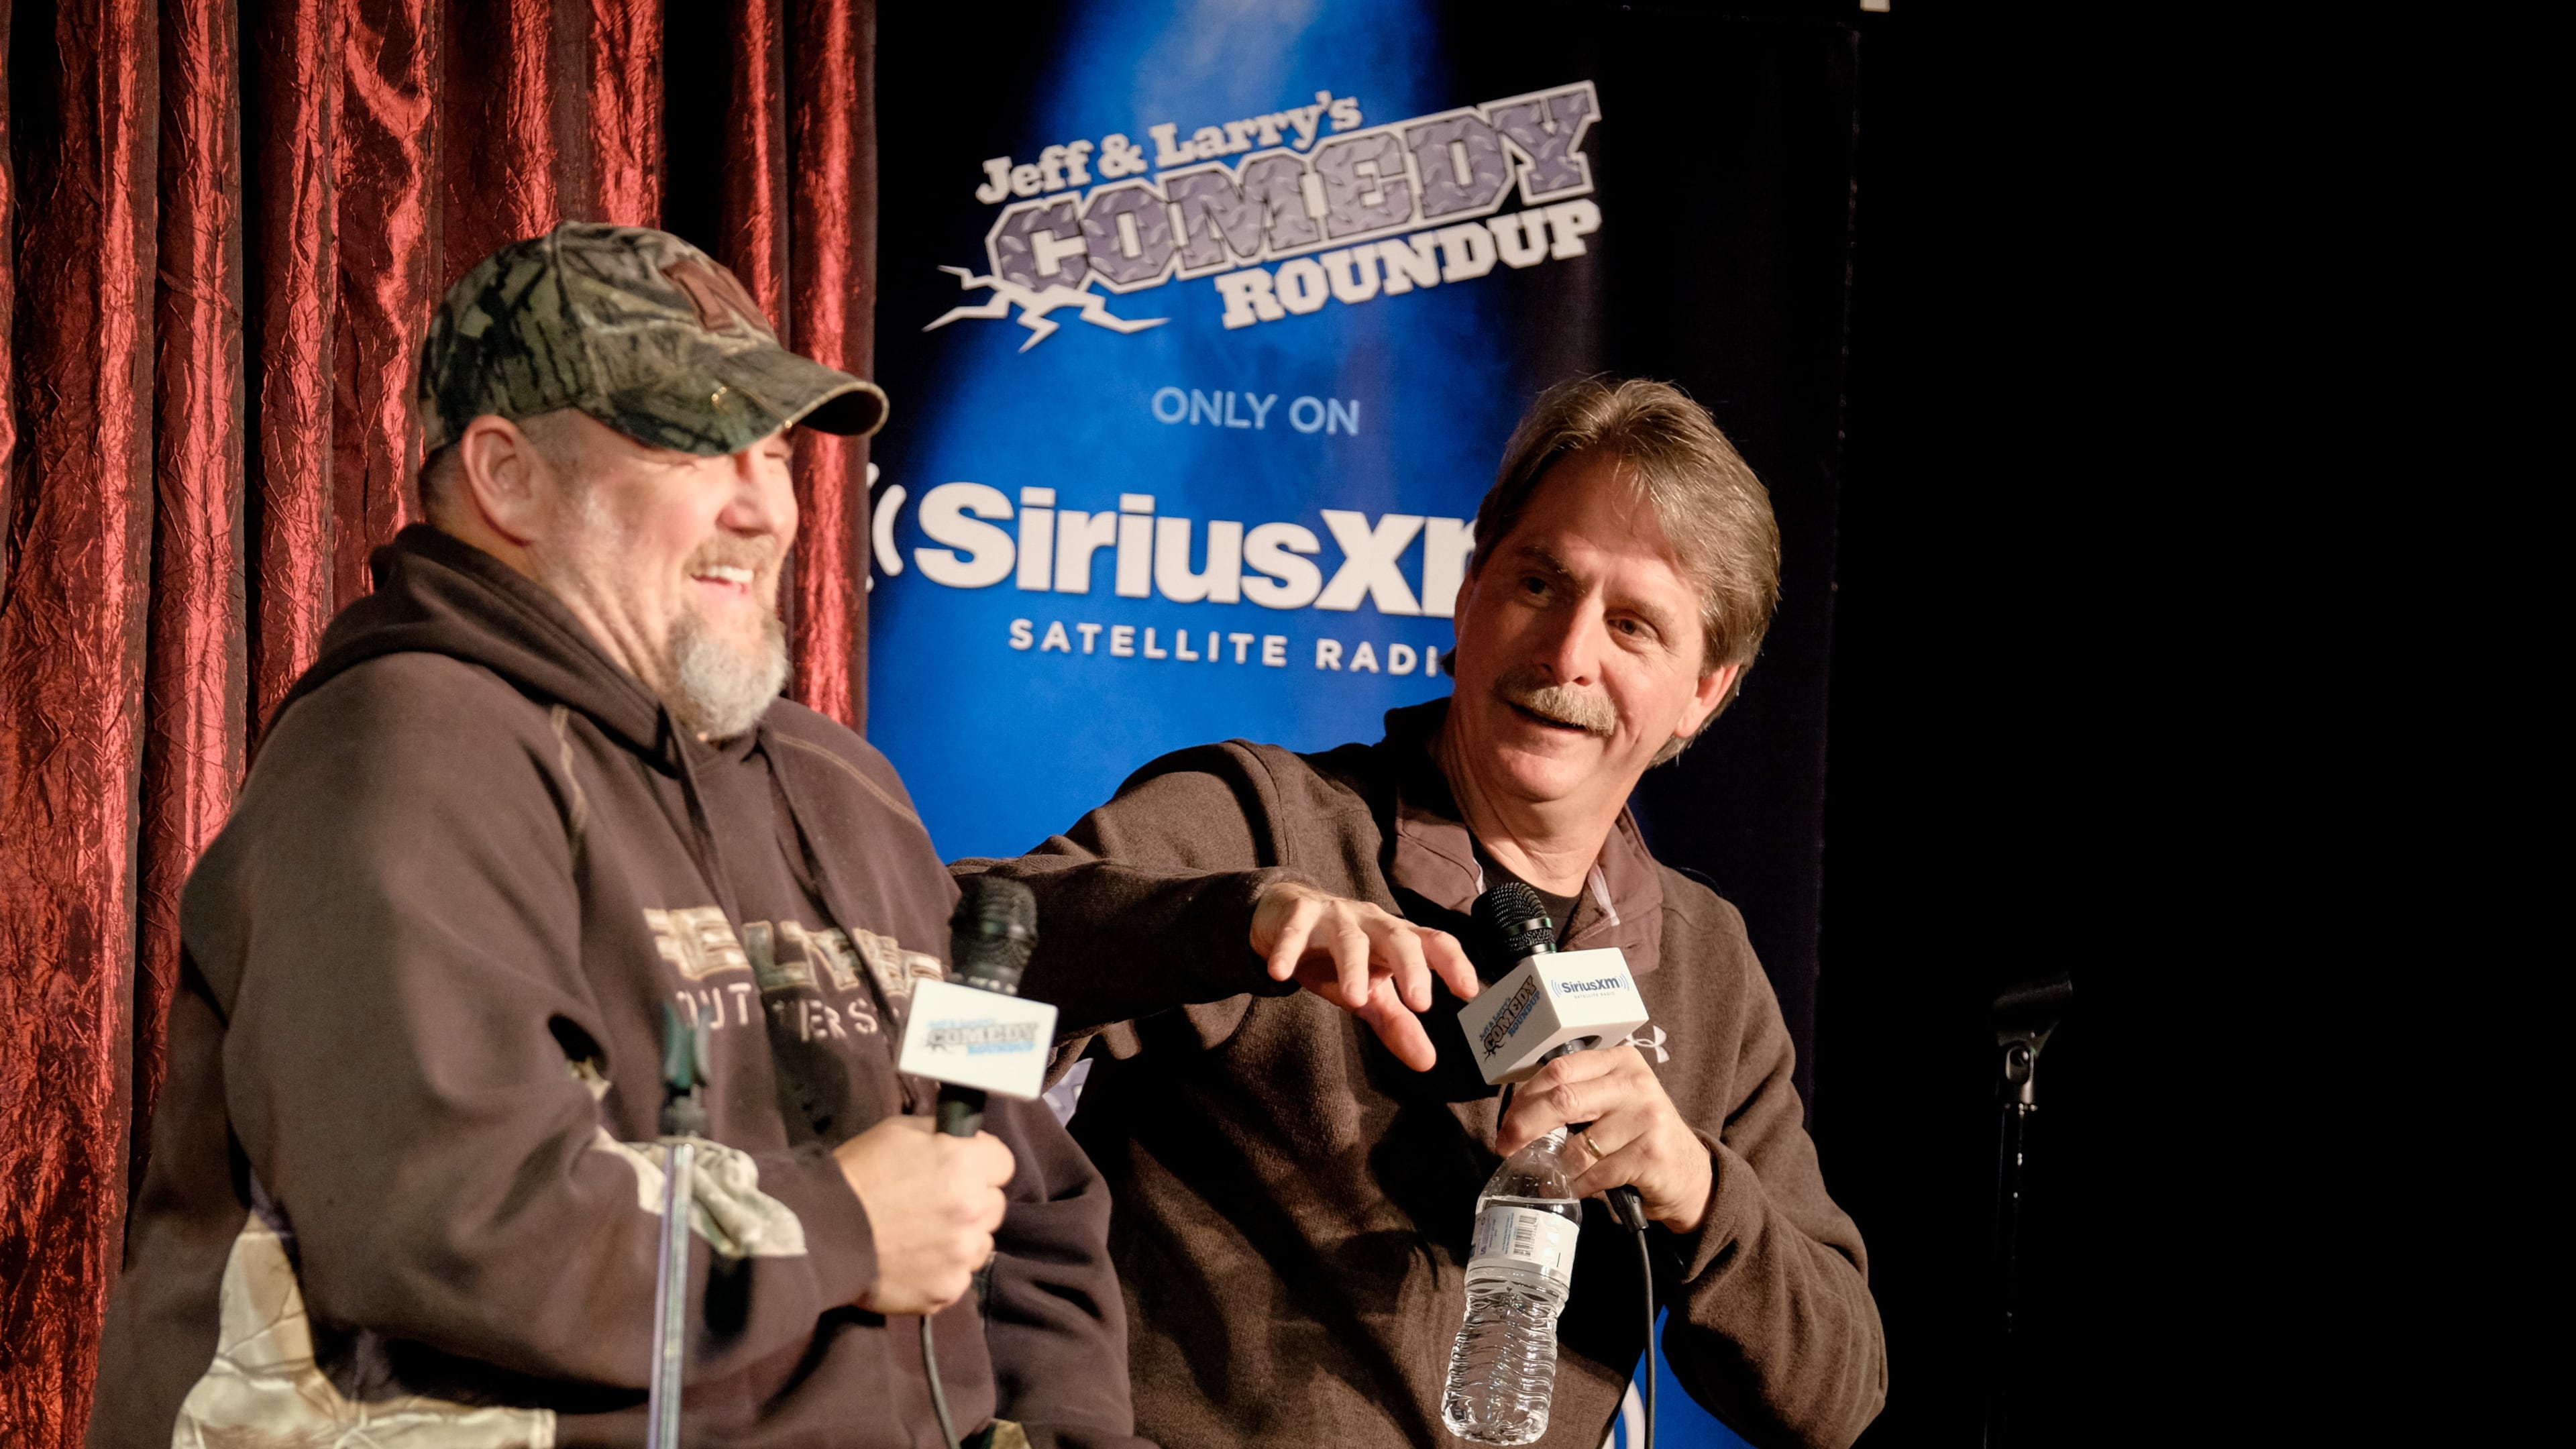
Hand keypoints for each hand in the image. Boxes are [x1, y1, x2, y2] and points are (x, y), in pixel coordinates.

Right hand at [833, 1115, 1013, 1313]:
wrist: (820, 1233)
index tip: (962, 1171)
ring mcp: (963, 1254)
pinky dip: (942, 1271)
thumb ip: (942, 1135)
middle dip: (972, 1203)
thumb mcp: (899, 1133)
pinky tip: (914, 1263)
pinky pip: (959, 1277)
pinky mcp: (948, 1290)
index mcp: (965, 1164)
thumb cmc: (857, 1175)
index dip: (982, 1165)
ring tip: (922, 1238)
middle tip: (936, 1206)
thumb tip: (964, 1138)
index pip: (1003, 1163)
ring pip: (981, 1243)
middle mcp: (973, 1209)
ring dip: (961, 1239)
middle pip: (995, 1204)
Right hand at [1249, 881, 1478, 1071]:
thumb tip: (1427, 1062)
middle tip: (1420, 1003)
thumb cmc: (1337, 956)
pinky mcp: (1298, 915)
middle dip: (1412, 968)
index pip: (1434, 943)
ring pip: (1349, 938)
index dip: (1455, 964)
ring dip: (1353, 966)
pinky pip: (1295, 931)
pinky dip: (1288, 948)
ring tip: (1354, 1000)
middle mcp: (1372, 923)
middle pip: (1399, 938)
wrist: (1287, 915)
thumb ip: (1397, 1022)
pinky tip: (1281, 972)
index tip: (1470, 992)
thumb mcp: (1369, 991)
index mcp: (1397, 939)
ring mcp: (1335, 916)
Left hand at [1497, 1046, 1713, 1232]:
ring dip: (1556, 1167)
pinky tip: (1575, 1188)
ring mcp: (1646, 1117)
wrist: (1689, 1173)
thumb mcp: (1613, 1101)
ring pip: (1577, 1146)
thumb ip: (1575, 1096)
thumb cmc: (1638, 1135)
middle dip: (1525, 1127)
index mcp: (1619, 1061)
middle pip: (1562, 1100)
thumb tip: (1516, 1117)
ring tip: (1551, 1174)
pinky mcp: (1651, 1154)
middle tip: (1507, 1148)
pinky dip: (1577, 1186)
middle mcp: (1635, 1083)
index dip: (1524, 1098)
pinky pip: (1596, 1174)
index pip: (1558, 1070)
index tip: (1507, 1123)